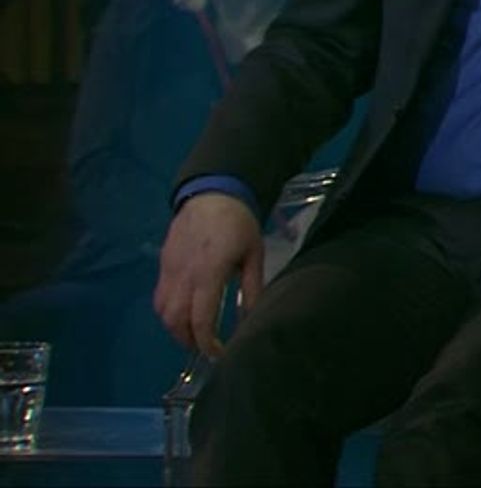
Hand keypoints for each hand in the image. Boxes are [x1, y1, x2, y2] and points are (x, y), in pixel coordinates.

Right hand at [153, 192, 263, 356]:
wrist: (211, 194)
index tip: (219, 353)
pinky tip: (185, 314)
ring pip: (162, 311)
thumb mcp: (254, 254)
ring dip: (176, 329)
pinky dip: (168, 313)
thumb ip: (252, 287)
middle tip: (206, 348)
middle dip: (188, 340)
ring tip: (195, 335)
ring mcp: (169, 270)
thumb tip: (251, 318)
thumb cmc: (239, 224)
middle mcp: (183, 275)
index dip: (207, 341)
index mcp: (208, 273)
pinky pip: (159, 297)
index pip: (200, 318)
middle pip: (175, 320)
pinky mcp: (163, 265)